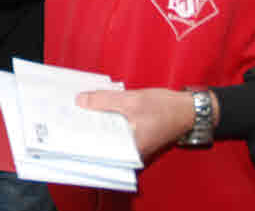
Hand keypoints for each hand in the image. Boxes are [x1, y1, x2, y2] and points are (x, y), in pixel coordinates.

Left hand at [75, 87, 211, 160]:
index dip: (81, 134)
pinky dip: (105, 120)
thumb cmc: (166, 108)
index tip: (64, 123)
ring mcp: (132, 147)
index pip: (98, 146)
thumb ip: (105, 101)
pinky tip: (95, 108)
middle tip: (67, 112)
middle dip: (86, 126)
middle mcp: (130, 154)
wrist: (189, 110)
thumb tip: (81, 101)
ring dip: (95, 122)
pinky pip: (114, 130)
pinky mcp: (133, 138)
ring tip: (77, 108)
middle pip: (100, 141)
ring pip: (107, 135)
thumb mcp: (132, 100)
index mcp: (130, 150)